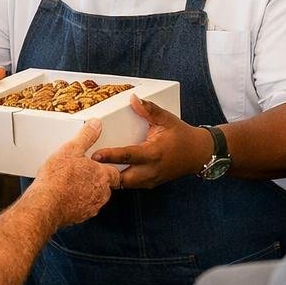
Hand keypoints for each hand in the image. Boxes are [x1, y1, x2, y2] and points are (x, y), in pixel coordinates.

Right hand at [31, 121, 121, 227]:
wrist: (45, 205)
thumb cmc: (58, 179)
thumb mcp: (71, 149)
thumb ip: (86, 136)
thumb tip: (96, 125)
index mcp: (102, 176)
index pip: (115, 173)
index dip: (106, 168)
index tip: (96, 164)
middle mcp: (101, 194)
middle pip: (105, 186)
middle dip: (95, 179)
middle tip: (81, 172)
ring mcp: (91, 207)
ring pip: (94, 198)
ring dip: (86, 191)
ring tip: (70, 184)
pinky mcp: (80, 217)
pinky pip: (83, 208)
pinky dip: (76, 202)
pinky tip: (64, 196)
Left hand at [90, 96, 214, 188]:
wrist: (197, 154)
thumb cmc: (181, 135)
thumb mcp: (166, 119)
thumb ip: (149, 110)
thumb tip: (133, 99)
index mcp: (154, 153)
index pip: (129, 155)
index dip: (111, 156)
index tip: (95, 155)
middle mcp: (151, 170)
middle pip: (123, 178)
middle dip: (106, 174)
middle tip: (88, 167)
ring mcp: (151, 180)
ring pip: (125, 185)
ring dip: (111, 178)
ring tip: (94, 171)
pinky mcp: (150, 184)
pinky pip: (131, 185)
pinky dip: (120, 180)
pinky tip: (108, 173)